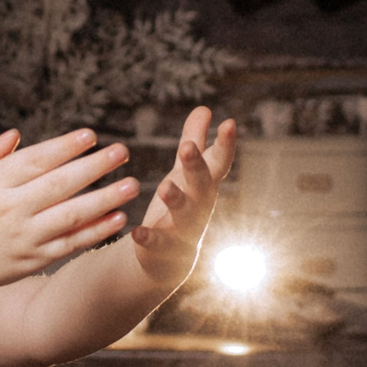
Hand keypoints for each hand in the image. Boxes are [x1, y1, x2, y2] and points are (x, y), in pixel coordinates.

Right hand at [0, 127, 140, 284]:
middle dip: (94, 166)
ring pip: (72, 216)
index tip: (91, 135)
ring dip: (105, 199)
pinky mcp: (33, 261)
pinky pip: (70, 245)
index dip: (65, 147)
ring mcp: (24, 238)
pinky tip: (119, 218)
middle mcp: (11, 210)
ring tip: (132, 184)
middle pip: (60, 185)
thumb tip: (17, 135)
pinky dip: (95, 232)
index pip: (36, 161)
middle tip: (123, 151)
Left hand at [127, 109, 237, 283]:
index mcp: (204, 185)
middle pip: (202, 185)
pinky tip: (137, 232)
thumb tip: (205, 107)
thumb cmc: (180, 207)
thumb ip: (194, 141)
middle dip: (196, 167)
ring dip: (177, 200)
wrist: (169, 259)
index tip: (229, 122)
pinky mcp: (163, 250)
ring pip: (185, 215)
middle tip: (186, 148)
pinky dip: (149, 239)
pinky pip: (158, 244)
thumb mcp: (185, 172)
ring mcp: (184, 230)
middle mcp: (199, 207)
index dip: (225, 144)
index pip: (218, 162)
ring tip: (165, 187)